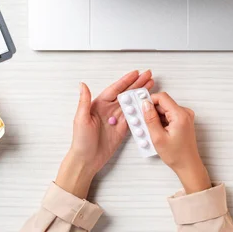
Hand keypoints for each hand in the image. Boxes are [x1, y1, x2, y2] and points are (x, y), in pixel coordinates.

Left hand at [56, 70, 153, 197]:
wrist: (86, 160)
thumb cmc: (81, 140)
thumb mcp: (81, 118)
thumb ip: (84, 101)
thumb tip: (83, 84)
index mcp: (99, 104)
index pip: (115, 89)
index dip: (126, 81)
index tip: (136, 73)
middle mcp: (109, 109)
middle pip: (126, 94)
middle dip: (137, 84)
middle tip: (148, 75)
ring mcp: (117, 119)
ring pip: (132, 103)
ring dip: (141, 95)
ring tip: (151, 86)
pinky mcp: (123, 129)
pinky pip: (134, 117)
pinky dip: (141, 111)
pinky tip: (148, 104)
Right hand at [143, 92, 211, 193]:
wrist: (188, 165)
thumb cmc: (176, 155)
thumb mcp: (158, 137)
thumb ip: (150, 118)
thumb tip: (145, 104)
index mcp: (180, 115)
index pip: (162, 97)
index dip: (150, 101)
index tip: (141, 107)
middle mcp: (185, 113)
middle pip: (163, 103)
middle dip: (152, 111)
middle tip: (144, 123)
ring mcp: (185, 116)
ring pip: (165, 109)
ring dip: (156, 117)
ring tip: (152, 131)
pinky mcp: (183, 121)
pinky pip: (169, 115)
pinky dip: (161, 121)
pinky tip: (158, 132)